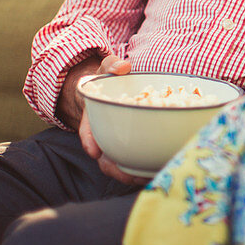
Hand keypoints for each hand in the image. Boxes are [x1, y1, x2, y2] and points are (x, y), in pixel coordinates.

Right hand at [58, 54, 146, 185]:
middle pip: (103, 157)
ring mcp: (114, 142)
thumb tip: (122, 66)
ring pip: (118, 164)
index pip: (87, 131)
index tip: (94, 151)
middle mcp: (101, 134)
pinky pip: (132, 161)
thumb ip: (112, 66)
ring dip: (131, 174)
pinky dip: (142, 169)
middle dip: (115, 169)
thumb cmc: (108, 79)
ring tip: (150, 178)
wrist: (110, 88)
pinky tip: (157, 171)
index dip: (89, 141)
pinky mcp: (127, 146)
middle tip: (133, 176)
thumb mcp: (107, 68)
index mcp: (92, 117)